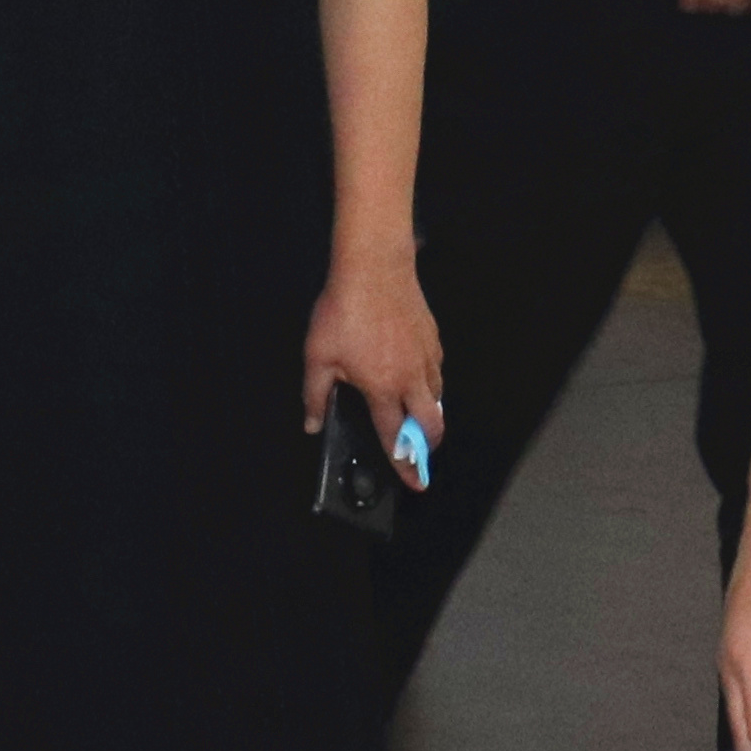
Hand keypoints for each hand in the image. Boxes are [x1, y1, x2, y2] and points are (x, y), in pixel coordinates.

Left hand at [300, 246, 443, 484]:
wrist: (374, 268)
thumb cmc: (344, 310)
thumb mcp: (318, 357)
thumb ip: (315, 396)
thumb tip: (313, 423)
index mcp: (382, 388)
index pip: (396, 438)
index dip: (404, 465)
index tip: (414, 482)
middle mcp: (411, 378)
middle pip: (431, 424)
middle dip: (428, 446)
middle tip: (421, 455)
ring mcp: (427, 357)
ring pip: (437, 397)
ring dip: (429, 413)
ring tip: (414, 418)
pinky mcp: (433, 338)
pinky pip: (437, 371)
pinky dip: (430, 384)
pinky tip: (415, 378)